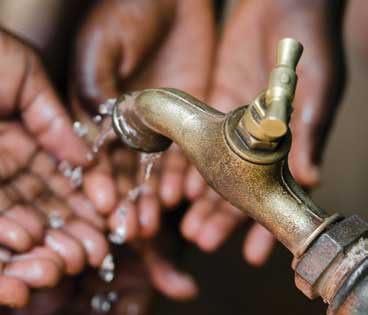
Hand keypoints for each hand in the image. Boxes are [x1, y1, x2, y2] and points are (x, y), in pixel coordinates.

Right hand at [73, 0, 214, 241]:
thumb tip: (90, 118)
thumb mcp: (103, 42)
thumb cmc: (127, 11)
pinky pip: (182, 156)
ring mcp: (154, 125)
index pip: (92, 151)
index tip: (102, 203)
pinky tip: (178, 199)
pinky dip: (179, 179)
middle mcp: (122, 123)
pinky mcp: (184, 120)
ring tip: (151, 223)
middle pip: (121, 171)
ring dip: (150, 199)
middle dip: (124, 200)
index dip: (96, 179)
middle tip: (129, 227)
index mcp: (94, 108)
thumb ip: (93, 80)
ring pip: (150, 171)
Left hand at [182, 0, 345, 264]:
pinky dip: (184, 165)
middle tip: (201, 240)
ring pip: (213, 172)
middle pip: (237, 190)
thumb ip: (308, 129)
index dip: (263, 224)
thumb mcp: (316, 87)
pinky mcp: (213, 102)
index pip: (274, 193)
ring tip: (186, 226)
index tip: (250, 254)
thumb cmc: (311, 41)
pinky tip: (174, 187)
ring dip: (201, 201)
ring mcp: (234, 122)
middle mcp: (257, 139)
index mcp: (287, 142)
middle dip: (221, 219)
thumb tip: (312, 177)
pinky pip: (194, 140)